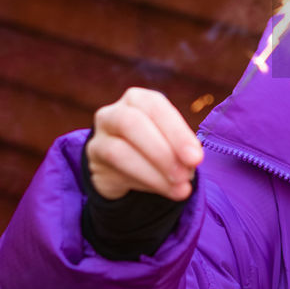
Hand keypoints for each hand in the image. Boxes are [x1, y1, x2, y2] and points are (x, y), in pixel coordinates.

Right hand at [86, 87, 202, 200]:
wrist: (126, 166)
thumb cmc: (158, 144)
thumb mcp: (173, 140)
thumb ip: (182, 148)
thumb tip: (190, 164)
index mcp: (138, 99)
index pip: (155, 107)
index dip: (177, 132)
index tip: (196, 158)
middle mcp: (114, 113)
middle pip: (131, 123)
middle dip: (163, 152)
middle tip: (186, 174)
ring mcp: (99, 137)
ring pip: (119, 152)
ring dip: (154, 173)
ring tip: (179, 187)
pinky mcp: (93, 162)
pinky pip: (114, 172)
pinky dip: (144, 182)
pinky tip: (164, 189)